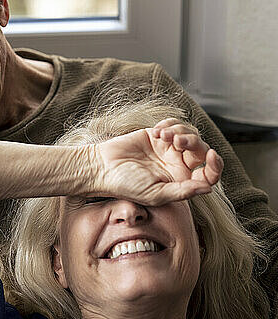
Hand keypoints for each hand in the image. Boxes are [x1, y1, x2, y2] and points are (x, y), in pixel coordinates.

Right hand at [92, 118, 223, 204]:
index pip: (207, 174)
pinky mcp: (156, 135)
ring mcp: (166, 149)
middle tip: (177, 141)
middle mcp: (176, 165)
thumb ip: (183, 192)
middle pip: (200, 150)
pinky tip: (157, 131)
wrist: (102, 167)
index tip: (211, 155)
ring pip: (189, 134)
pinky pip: (174, 124)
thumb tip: (208, 188)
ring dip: (180, 131)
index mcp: (180, 182)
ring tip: (163, 135)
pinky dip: (170, 124)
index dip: (215, 165)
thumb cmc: (125, 185)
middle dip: (193, 143)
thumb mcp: (156, 194)